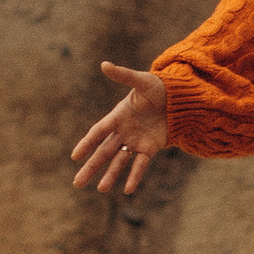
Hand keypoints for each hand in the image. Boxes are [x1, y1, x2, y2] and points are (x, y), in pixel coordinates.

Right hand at [71, 63, 169, 197]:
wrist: (178, 99)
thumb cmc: (157, 88)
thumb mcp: (141, 81)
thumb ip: (124, 75)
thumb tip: (104, 64)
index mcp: (117, 115)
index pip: (98, 132)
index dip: (86, 144)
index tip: (75, 156)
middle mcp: (123, 131)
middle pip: (103, 152)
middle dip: (90, 167)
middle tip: (77, 183)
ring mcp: (135, 141)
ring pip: (119, 161)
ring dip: (110, 175)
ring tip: (99, 189)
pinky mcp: (149, 149)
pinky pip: (140, 165)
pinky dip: (134, 176)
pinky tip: (127, 190)